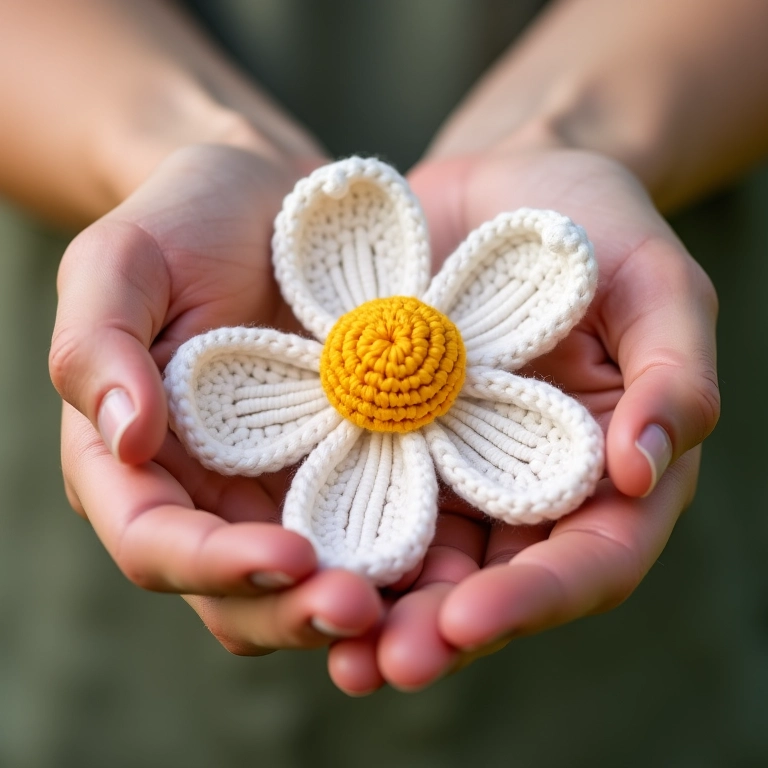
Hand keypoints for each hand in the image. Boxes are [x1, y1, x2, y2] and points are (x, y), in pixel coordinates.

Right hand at [51, 145, 381, 652]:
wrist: (268, 203)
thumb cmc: (184, 221)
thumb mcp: (123, 260)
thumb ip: (99, 344)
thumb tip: (125, 438)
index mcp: (133, 458)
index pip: (153, 542)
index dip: (210, 564)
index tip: (287, 558)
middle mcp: (203, 492)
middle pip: (231, 594)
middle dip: (291, 611)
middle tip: (362, 610)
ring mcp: (274, 488)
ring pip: (300, 587)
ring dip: (347, 607)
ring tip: (411, 603)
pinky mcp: (339, 468)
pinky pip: (364, 533)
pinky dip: (395, 562)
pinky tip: (441, 562)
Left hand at [327, 148, 718, 692]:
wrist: (499, 184)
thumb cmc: (591, 226)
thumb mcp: (655, 280)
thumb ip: (673, 372)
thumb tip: (646, 468)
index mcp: (606, 469)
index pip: (590, 560)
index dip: (536, 599)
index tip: (471, 620)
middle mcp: (527, 486)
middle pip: (495, 583)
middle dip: (442, 630)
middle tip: (383, 663)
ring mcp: (453, 465)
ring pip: (420, 558)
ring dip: (377, 607)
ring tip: (329, 641)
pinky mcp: (391, 435)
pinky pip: (360, 494)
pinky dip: (332, 533)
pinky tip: (284, 559)